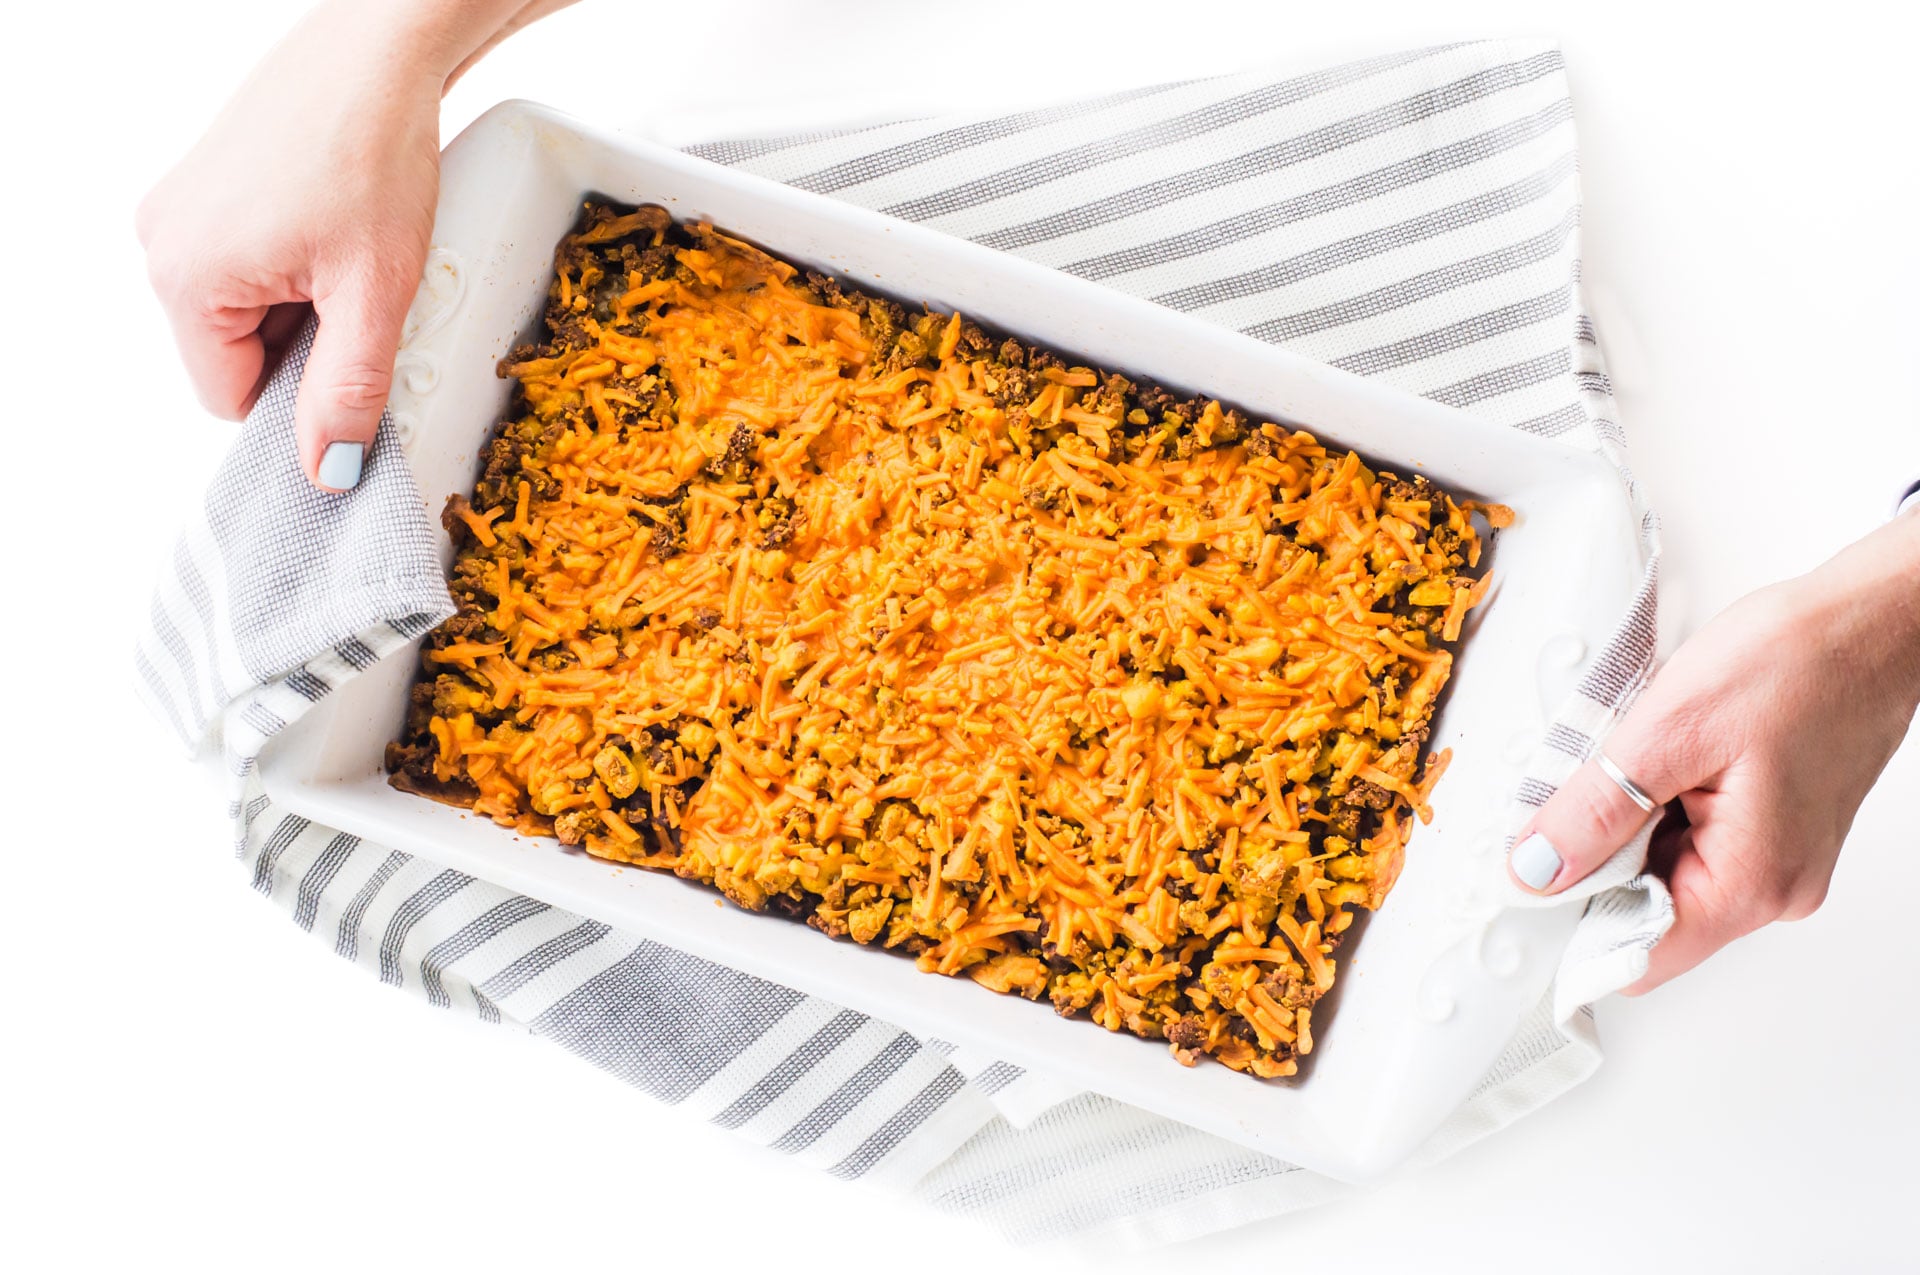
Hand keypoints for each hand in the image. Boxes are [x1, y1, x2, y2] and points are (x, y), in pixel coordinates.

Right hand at [136, 0, 566, 489]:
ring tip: (351, 251)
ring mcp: (179, 209)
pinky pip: (247, 262)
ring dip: (305, 302)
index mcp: (185, 280)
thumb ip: (347, 392)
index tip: (355, 360)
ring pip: (247, 309)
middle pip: (237, 354)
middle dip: (304, 343)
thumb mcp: (373, 295)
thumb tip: (326, 472)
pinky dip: (295, 262)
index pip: (232, 400)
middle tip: (362, 294)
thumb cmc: (372, 156)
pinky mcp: (205, 186)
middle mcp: (162, 244)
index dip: (301, 397)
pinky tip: (335, 226)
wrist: (378, 54)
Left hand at [1508, 510, 1919, 991]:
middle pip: (1646, 916)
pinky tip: (1659, 761)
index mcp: (1753, 882)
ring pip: (1665, 875)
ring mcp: (1780, 862)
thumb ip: (1594, 813)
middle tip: (1575, 794)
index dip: (1571, 925)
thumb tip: (1535, 870)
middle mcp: (1775, 889)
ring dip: (1627, 830)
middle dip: (1596, 864)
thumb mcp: (1666, 733)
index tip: (1527, 880)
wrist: (1870, 621)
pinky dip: (1659, 811)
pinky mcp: (1775, 831)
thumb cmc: (1795, 662)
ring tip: (1631, 763)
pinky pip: (1693, 844)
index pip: (1638, 956)